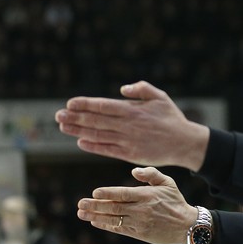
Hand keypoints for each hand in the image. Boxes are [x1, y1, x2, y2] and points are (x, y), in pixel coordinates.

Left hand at [55, 81, 210, 170]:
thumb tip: (121, 89)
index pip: (103, 106)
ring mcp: (127, 141)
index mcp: (133, 110)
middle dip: (75, 117)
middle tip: (58, 115)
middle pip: (96, 120)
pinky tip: (80, 142)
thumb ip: (141, 89)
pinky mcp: (130, 154)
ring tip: (63, 127)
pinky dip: (93, 146)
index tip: (70, 103)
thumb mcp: (160, 97)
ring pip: (98, 135)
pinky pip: (107, 150)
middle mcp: (127, 125)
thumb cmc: (172, 118)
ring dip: (78, 131)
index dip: (85, 104)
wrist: (185, 143)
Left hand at [77, 167, 198, 243]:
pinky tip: (95, 222)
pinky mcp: (139, 233)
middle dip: (95, 206)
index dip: (108, 193)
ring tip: (82, 213)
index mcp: (147, 195)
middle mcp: (141, 209)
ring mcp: (139, 223)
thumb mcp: (168, 182)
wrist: (186, 226)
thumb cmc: (175, 201)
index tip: (94, 193)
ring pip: (114, 219)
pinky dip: (106, 226)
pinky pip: (119, 229)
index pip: (123, 193)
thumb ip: (150, 174)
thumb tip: (134, 171)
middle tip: (81, 204)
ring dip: (96, 216)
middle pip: (114, 207)